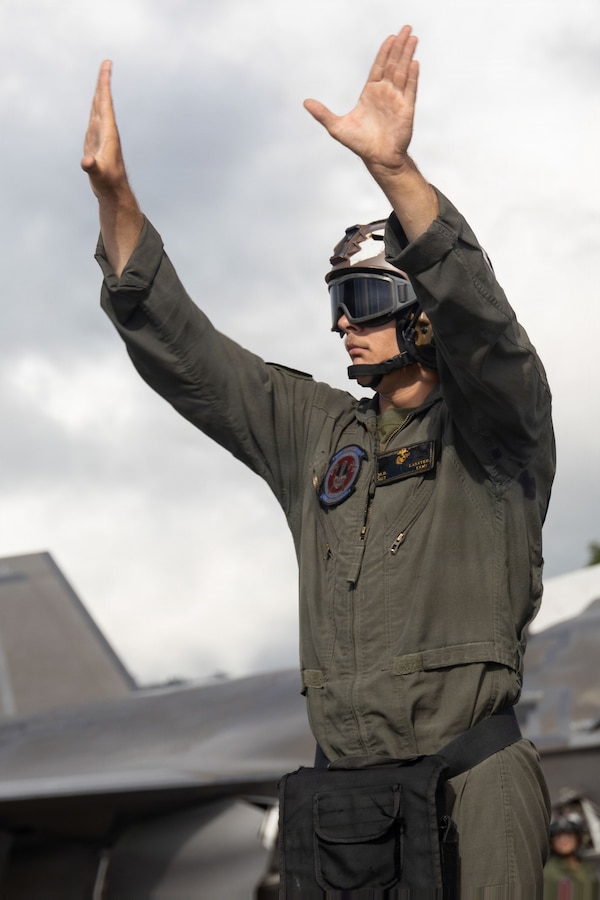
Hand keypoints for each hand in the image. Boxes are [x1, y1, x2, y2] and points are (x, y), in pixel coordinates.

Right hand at [81, 60, 130, 199]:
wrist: (114, 191)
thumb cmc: (107, 182)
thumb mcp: (99, 174)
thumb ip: (92, 167)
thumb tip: (86, 162)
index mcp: (108, 132)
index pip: (105, 103)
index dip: (105, 84)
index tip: (107, 66)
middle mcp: (106, 131)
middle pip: (103, 101)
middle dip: (103, 82)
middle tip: (106, 63)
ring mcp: (101, 136)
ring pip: (99, 109)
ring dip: (100, 92)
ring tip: (102, 78)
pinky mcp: (96, 142)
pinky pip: (95, 118)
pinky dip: (95, 107)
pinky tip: (96, 103)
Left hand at [304, 26, 417, 175]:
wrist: (377, 159)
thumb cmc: (360, 144)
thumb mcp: (336, 127)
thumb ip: (323, 113)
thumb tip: (305, 102)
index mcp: (371, 93)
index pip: (379, 67)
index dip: (384, 52)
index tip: (390, 37)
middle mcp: (385, 93)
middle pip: (393, 64)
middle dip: (399, 46)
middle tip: (406, 28)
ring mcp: (397, 100)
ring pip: (403, 72)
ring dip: (407, 55)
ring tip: (412, 38)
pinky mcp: (406, 110)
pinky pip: (410, 90)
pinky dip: (412, 76)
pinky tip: (414, 63)